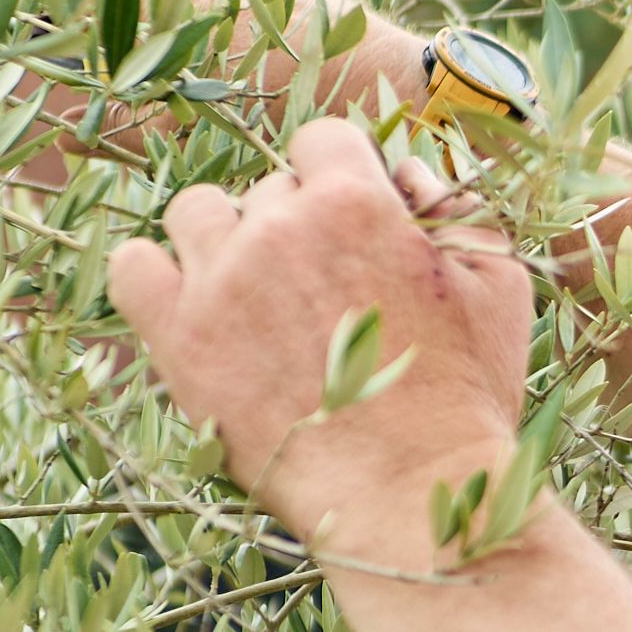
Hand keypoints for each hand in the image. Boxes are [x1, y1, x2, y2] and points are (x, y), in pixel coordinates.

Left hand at [109, 118, 532, 562]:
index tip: (353, 223)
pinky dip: (156, 275)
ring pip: (196, 213)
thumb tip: (403, 173)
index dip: (341, 176)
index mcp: (356, 201)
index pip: (323, 138)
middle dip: (296, 224)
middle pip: (267, 187)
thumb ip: (458, 211)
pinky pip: (132, 266)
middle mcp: (278, 226)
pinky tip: (194, 304)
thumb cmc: (464, 394)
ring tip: (259, 295)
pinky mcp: (176, 337)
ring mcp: (219, 280)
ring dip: (226, 239)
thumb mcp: (499, 287)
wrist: (409, 492)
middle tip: (326, 290)